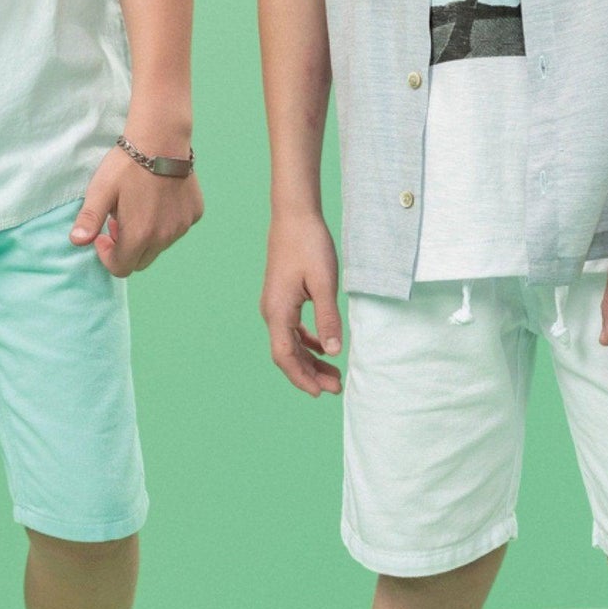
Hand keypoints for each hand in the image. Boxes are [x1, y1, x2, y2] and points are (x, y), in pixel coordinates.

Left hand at [69, 142, 202, 275]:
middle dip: (126, 248)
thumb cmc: (127, 165)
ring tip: (137, 206)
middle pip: (141, 261)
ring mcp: (182, 225)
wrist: (161, 138)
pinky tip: (157, 198)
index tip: (102, 235)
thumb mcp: (101, 190)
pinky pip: (176, 228)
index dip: (107, 256)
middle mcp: (165, 236)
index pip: (121, 268)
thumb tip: (77, 242)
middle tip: (118, 220)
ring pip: (160, 245)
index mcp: (140, 235)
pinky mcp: (194, 214)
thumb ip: (89, 219)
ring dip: (146, 235)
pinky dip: (165, 222)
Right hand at [260, 210, 342, 396]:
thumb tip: (334, 352)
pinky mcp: (282, 297)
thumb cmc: (308, 244)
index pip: (285, 356)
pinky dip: (308, 342)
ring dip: (310, 360)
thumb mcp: (324, 283)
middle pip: (287, 354)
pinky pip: (293, 329)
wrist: (294, 215)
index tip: (320, 392)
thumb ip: (328, 319)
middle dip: (309, 373)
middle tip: (336, 387)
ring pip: (290, 343)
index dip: (301, 377)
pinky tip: (323, 348)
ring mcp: (275, 304)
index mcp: (277, 311)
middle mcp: (271, 311)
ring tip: (333, 373)